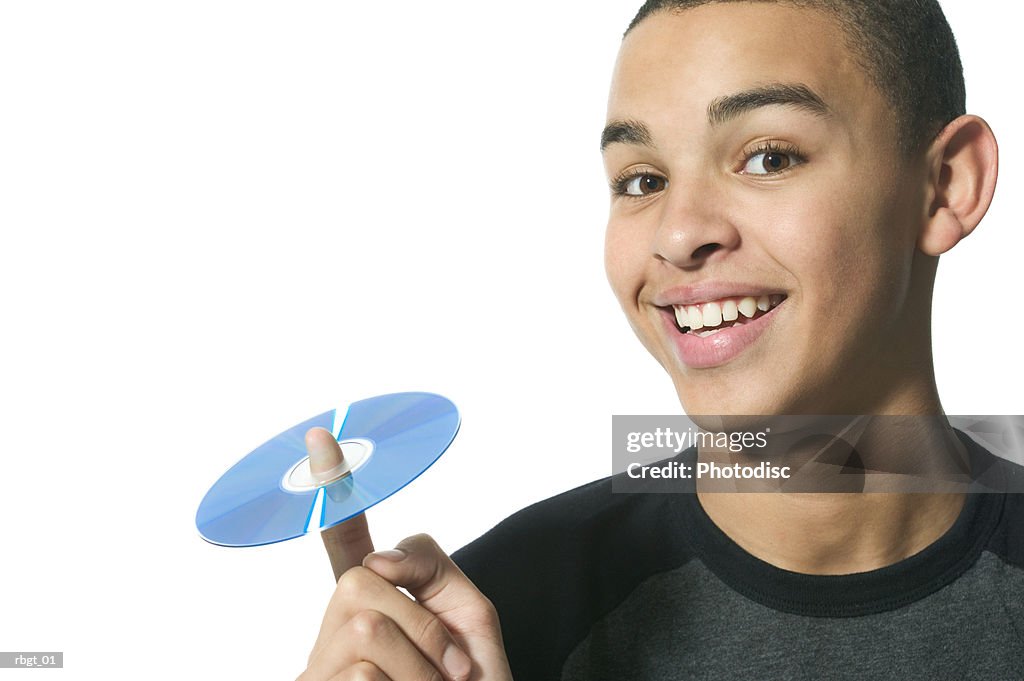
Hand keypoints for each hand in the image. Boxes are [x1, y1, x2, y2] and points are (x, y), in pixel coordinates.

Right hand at [297, 427, 512, 680]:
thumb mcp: (468, 618)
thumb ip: (430, 571)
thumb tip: (375, 563)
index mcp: (375, 601)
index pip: (347, 540)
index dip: (331, 488)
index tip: (320, 437)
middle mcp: (339, 622)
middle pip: (367, 577)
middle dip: (427, 627)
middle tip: (450, 672)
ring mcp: (322, 660)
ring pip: (372, 628)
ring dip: (427, 668)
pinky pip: (368, 669)